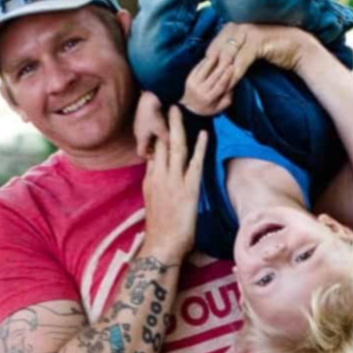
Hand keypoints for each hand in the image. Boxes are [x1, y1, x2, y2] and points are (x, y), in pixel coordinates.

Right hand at [133, 89, 166, 159]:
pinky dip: (155, 130)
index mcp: (140, 137)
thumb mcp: (161, 129)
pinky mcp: (143, 116)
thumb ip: (166, 140)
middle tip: (164, 149)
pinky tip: (163, 127)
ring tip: (165, 138)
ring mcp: (140, 123)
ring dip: (154, 138)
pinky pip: (148, 128)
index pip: (141, 153)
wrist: (149, 95)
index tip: (159, 157)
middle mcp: (138, 131)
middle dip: (153, 148)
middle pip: (144, 145)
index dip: (149, 157)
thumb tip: (171, 149)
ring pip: (147, 136)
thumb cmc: (153, 113)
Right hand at [141, 105, 206, 263]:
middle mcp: (159, 177)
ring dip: (177, 127)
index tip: (158, 120)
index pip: (152, 152)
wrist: (162, 247)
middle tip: (166, 105)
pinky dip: (199, 147)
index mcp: (150, 181)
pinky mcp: (188, 189)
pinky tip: (202, 134)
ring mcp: (173, 182)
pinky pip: (194, 163)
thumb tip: (161, 179)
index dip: (155, 135)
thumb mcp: (154, 205)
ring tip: (178, 110)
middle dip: (163, 123)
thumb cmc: (160, 232)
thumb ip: (157, 189)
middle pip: (159, 144)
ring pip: (174, 148)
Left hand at [182, 55, 234, 116]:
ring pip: (205, 70)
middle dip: (222, 66)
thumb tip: (233, 87)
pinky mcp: (189, 78)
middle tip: (229, 58)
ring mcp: (193, 84)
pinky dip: (204, 61)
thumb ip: (227, 99)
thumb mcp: (218, 108)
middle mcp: (201, 90)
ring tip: (219, 53)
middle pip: (213, 76)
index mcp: (209, 98)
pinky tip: (210, 56)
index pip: (220, 85)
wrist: (188, 109)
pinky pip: (197, 68)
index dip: (226, 76)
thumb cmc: (207, 108)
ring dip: (212, 61)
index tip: (233, 67)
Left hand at [190, 22, 311, 109]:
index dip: (208, 65)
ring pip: (227, 56)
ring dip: (221, 75)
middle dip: (211, 71)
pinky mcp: (256, 40)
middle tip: (205, 89)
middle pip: (217, 50)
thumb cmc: (273, 50)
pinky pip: (241, 60)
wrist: (297, 47)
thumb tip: (217, 67)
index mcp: (233, 26)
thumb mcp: (249, 50)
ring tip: (215, 90)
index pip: (213, 46)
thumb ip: (234, 53)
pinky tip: (230, 85)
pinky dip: (234, 74)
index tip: (203, 81)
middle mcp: (238, 25)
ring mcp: (247, 31)